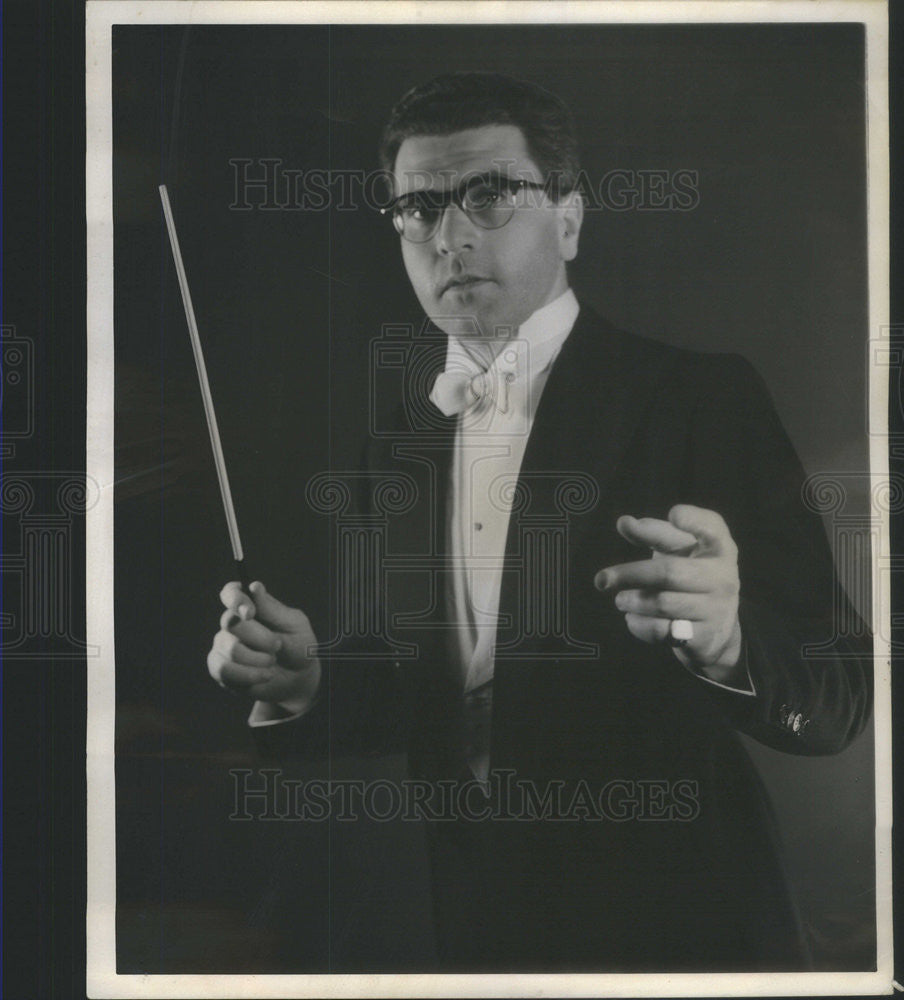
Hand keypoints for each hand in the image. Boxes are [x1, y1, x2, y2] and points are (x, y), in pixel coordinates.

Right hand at [207, 580, 321, 710]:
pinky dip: (249, 675)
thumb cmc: (297, 645)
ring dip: (258, 659)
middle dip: (260, 638)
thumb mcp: (294, 625)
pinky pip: (224, 670)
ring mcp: (223, 645)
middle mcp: (232, 623)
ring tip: (272, 661)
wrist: (297, 677)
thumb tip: (254, 586)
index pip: (230, 593)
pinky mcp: (220, 668)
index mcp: (250, 606)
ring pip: (230, 649)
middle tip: (278, 645)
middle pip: (230, 622)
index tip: (250, 613)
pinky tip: (265, 675)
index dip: (235, 599)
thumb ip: (272, 609)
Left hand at [594, 505, 742, 682]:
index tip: (674, 514)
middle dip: (631, 575)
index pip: (712, 528)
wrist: (717, 626)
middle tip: (602, 579)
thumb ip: (652, 532)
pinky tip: (632, 617)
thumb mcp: (679, 549)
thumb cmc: (691, 572)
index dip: (694, 520)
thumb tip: (624, 522)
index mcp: (718, 547)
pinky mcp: (704, 637)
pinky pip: (662, 631)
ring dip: (633, 601)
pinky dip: (639, 624)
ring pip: (663, 605)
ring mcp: (716, 609)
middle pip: (670, 573)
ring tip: (620, 599)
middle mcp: (722, 576)